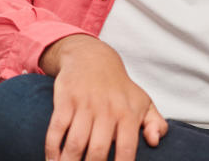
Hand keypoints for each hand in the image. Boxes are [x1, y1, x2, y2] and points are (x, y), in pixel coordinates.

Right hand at [39, 34, 167, 160]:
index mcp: (128, 114)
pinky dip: (52, 148)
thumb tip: (155, 142)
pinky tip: (52, 160)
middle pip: (98, 151)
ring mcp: (84, 104)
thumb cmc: (119, 88)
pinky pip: (56, 128)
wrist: (92, 57)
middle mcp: (106, 110)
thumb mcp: (143, 102)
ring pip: (75, 143)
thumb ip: (156, 123)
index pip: (126, 149)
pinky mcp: (65, 99)